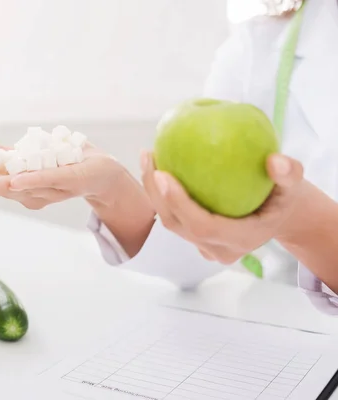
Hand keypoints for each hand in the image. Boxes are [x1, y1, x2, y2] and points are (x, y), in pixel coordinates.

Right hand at [0, 140, 123, 209]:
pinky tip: (16, 181)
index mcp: (23, 180)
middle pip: (5, 188)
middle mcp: (35, 188)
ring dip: (0, 187)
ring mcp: (53, 186)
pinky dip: (31, 181)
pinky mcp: (71, 179)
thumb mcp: (27, 154)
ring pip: (23, 186)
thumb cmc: (64, 163)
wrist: (104, 174)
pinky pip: (49, 179)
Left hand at [140, 150, 306, 263]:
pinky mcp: (196, 239)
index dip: (179, 204)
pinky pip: (174, 217)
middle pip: (177, 225)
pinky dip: (161, 194)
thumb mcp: (295, 185)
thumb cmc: (285, 198)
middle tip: (149, 156)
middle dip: (156, 193)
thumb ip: (290, 174)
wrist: (279, 217)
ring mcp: (205, 247)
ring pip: (171, 223)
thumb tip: (274, 160)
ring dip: (154, 192)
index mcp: (241, 239)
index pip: (202, 226)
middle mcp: (218, 249)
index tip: (162, 174)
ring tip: (148, 157)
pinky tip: (157, 164)